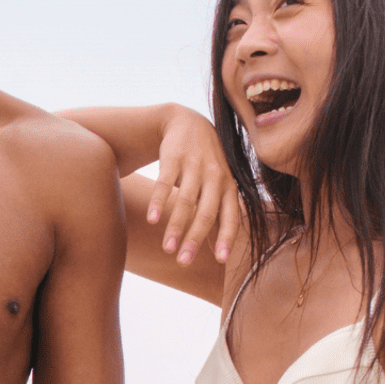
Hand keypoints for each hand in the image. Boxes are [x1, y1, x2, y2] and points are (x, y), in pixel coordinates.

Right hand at [146, 104, 238, 266]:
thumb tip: (220, 252)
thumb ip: (219, 214)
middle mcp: (215, 176)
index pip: (231, 215)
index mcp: (229, 186)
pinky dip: (159, 202)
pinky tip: (153, 220)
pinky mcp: (173, 158)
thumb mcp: (218, 184)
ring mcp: (194, 166)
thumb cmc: (205, 162)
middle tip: (184, 261)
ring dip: (176, 226)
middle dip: (195, 239)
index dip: (228, 237)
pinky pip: (165, 184)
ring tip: (167, 248)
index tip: (222, 260)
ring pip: (186, 201)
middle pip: (207, 212)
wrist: (187, 122)